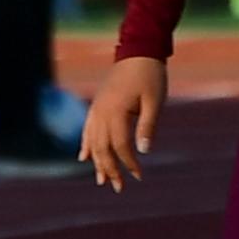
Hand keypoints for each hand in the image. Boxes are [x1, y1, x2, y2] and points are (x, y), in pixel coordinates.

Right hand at [81, 52, 167, 188]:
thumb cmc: (150, 76)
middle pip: (102, 148)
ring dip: (97, 162)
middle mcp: (101, 112)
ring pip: (92, 141)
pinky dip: (85, 144)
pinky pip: (87, 129)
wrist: (138, 50)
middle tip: (118, 188)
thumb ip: (148, 126)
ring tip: (101, 180)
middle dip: (110, 169)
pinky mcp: (97, 105)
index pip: (120, 146)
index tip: (139, 176)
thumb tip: (144, 151)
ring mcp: (96, 108)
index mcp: (116, 112)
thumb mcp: (155, 101)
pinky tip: (84, 157)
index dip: (129, 163)